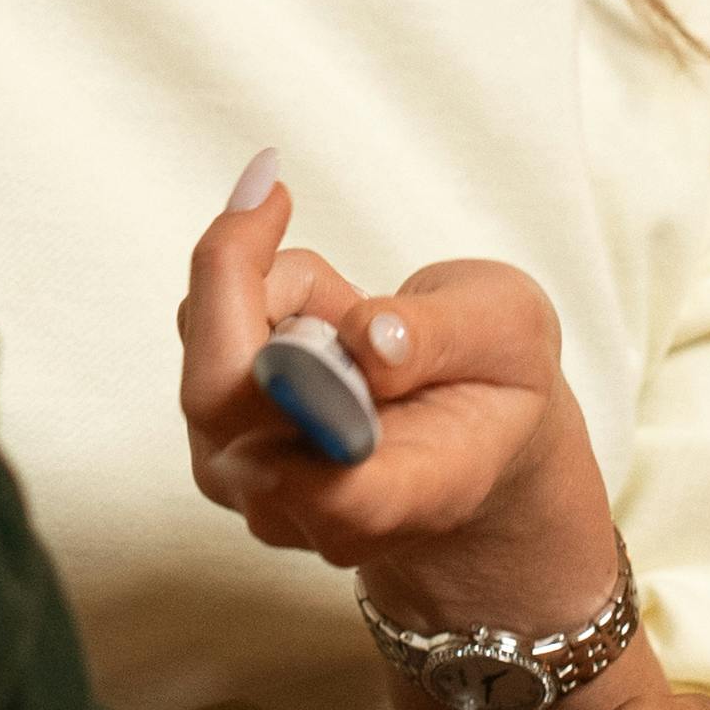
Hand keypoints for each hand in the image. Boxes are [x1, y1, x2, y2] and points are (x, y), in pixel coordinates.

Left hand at [180, 164, 614, 627]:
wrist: (469, 432)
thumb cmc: (494, 383)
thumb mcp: (509, 334)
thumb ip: (444, 336)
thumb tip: (368, 338)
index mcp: (413, 493)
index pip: (340, 491)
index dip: (308, 417)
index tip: (326, 326)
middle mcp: (314, 508)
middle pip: (224, 399)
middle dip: (257, 283)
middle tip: (279, 201)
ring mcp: (254, 483)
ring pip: (211, 350)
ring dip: (273, 290)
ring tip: (352, 304)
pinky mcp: (217, 442)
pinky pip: (200, 334)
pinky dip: (249, 292)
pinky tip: (315, 317)